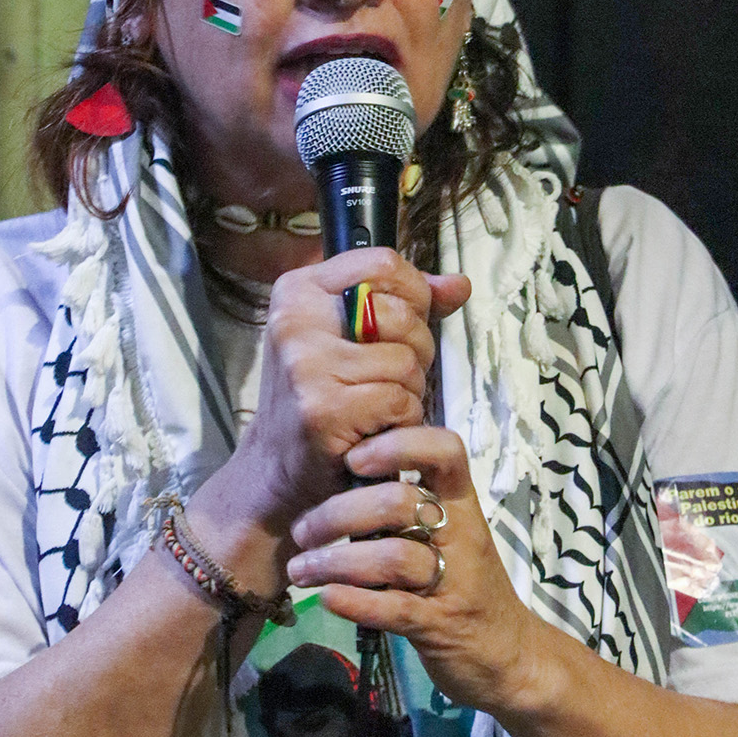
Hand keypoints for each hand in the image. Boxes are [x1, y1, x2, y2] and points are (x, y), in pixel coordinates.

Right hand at [189, 251, 468, 560]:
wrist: (277, 473)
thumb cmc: (324, 401)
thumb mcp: (352, 340)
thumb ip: (406, 306)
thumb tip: (460, 285)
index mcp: (299, 291)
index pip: (383, 263)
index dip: (414, 293)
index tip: (406, 325)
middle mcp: (295, 320)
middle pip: (401, 312)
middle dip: (415, 350)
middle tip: (387, 379)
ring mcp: (305, 365)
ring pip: (405, 361)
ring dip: (408, 391)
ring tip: (377, 409)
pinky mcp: (323, 409)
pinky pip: (399, 400)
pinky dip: (401, 420)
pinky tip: (375, 430)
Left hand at [285, 425, 549, 719]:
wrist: (510, 655)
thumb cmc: (467, 585)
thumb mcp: (449, 534)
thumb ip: (408, 505)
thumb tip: (343, 472)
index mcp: (462, 504)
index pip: (445, 450)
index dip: (398, 444)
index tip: (351, 459)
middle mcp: (462, 534)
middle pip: (400, 503)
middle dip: (339, 513)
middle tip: (302, 530)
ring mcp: (454, 581)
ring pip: (393, 557)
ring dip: (335, 562)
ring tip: (300, 570)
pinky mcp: (441, 626)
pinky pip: (396, 609)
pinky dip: (356, 602)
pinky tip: (327, 599)